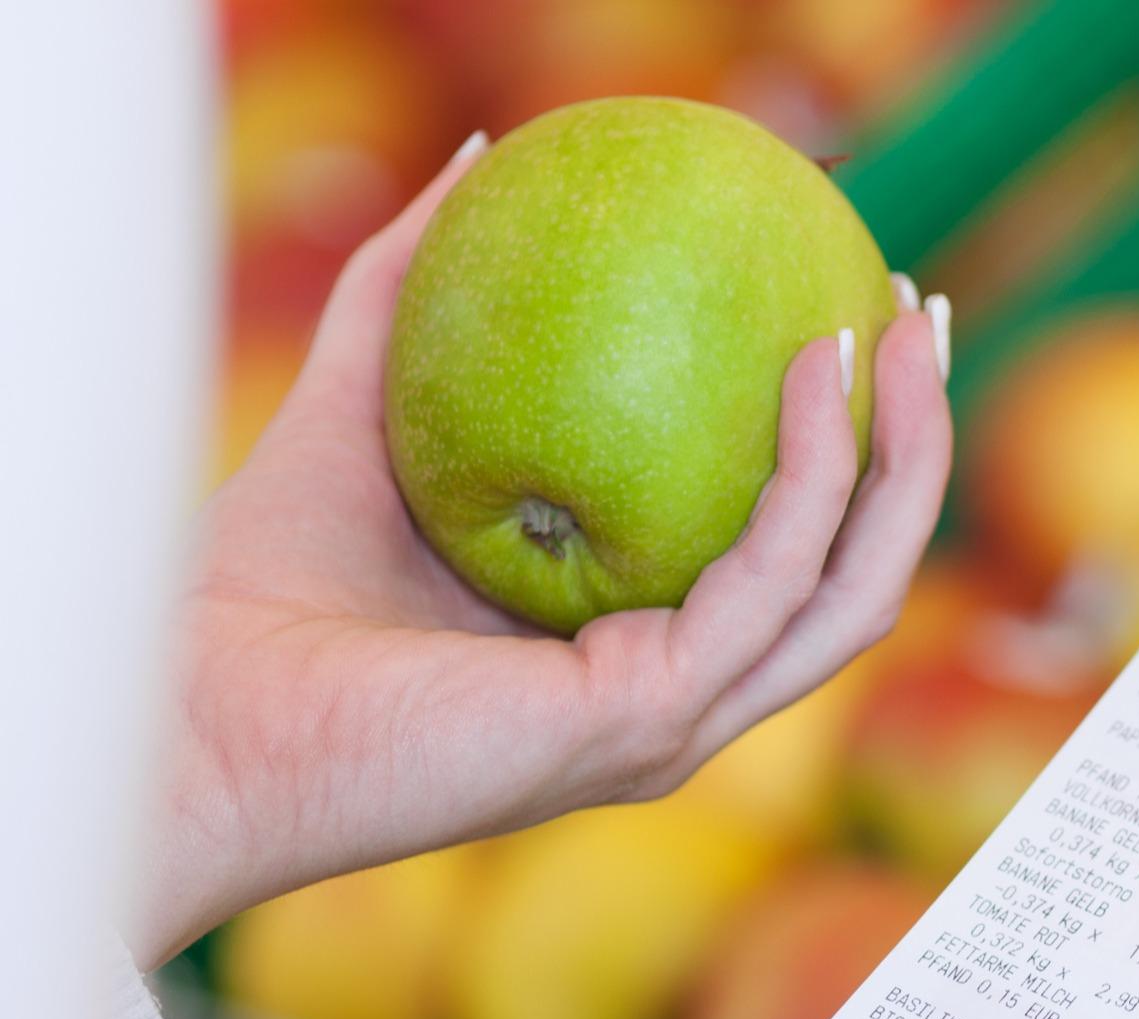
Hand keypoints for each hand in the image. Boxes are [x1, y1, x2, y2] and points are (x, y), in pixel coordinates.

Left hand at [135, 134, 951, 965]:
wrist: (193, 713)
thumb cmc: (254, 592)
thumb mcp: (359, 401)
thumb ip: (414, 287)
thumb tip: (480, 154)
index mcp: (632, 649)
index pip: (786, 555)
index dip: (847, 444)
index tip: (856, 315)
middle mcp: (675, 696)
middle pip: (857, 575)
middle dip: (917, 447)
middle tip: (921, 312)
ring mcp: (674, 721)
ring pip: (853, 591)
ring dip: (907, 459)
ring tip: (905, 328)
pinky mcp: (651, 718)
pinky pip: (773, 582)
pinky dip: (814, 472)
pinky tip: (811, 367)